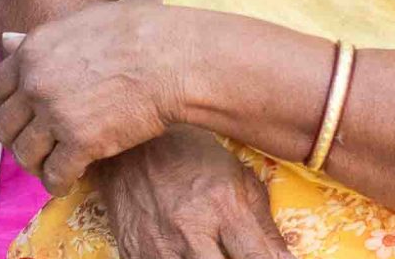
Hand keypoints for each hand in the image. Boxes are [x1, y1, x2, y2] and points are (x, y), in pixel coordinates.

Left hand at [0, 3, 191, 195]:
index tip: (14, 119)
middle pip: (4, 125)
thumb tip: (7, 40)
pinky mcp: (80, 143)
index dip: (0, 108)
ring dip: (36, 163)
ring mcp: (55, 114)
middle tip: (32, 146)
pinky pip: (54, 175)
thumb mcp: (80, 21)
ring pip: (25, 154)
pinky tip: (69, 181)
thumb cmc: (136, 33)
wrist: (171, 59)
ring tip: (51, 165)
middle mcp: (35, 83)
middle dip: (15, 139)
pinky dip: (58, 183)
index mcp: (33, 52)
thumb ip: (41, 38)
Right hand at [95, 126, 293, 258]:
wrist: (131, 146)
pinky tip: (187, 254)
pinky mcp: (134, 254)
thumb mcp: (236, 178)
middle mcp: (190, 230)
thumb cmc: (191, 158)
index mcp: (222, 207)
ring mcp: (158, 246)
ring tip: (211, 253)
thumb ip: (264, 223)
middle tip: (237, 257)